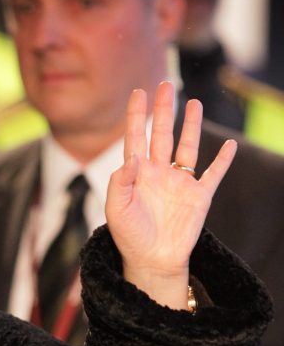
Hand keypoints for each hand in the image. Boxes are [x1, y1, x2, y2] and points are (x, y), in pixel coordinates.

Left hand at [105, 81, 236, 308]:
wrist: (152, 260)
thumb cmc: (129, 236)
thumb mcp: (116, 209)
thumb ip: (120, 182)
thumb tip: (131, 158)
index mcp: (136, 174)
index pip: (134, 138)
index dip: (135, 115)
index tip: (137, 92)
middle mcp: (158, 173)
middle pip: (161, 134)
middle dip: (163, 110)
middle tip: (166, 84)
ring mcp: (180, 182)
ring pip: (187, 146)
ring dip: (191, 125)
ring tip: (193, 102)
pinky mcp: (199, 196)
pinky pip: (213, 174)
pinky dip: (222, 160)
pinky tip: (229, 145)